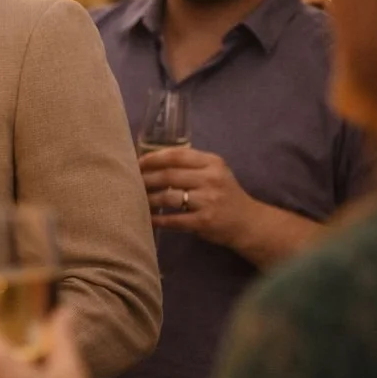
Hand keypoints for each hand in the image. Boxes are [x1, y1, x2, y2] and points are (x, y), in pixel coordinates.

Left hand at [139, 146, 256, 247]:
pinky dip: (156, 219)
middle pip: (168, 175)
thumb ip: (189, 165)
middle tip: (128, 183)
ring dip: (147, 199)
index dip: (152, 158)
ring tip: (133, 200)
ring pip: (167, 197)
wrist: (248, 222)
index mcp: (212, 162)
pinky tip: (146, 219)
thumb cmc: (224, 194)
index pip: (176, 155)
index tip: (136, 163)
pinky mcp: (204, 221)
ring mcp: (209, 200)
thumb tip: (149, 161)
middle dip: (144, 178)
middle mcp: (211, 178)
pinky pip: (173, 220)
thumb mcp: (214, 172)